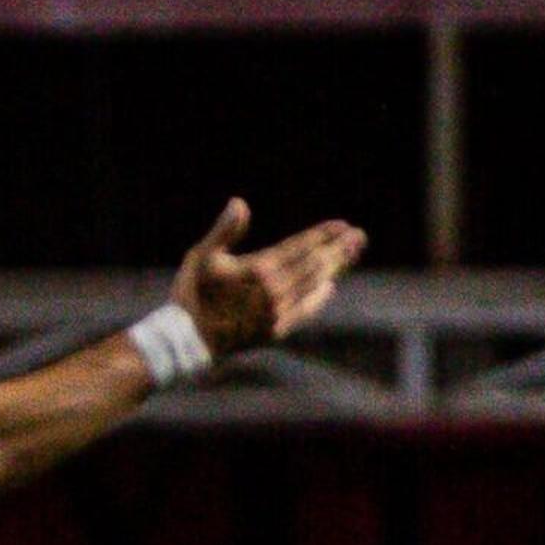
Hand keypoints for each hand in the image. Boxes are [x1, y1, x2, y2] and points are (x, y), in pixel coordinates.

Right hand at [174, 199, 367, 359]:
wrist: (185, 341)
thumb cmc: (190, 294)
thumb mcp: (200, 257)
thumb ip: (224, 231)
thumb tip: (240, 202)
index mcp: (258, 270)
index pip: (300, 248)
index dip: (323, 235)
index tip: (343, 225)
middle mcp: (274, 291)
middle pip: (315, 265)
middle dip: (339, 249)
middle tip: (359, 236)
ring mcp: (277, 312)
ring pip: (314, 285)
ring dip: (335, 268)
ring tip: (351, 254)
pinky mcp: (275, 330)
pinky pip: (306, 310)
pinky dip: (319, 297)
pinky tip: (329, 286)